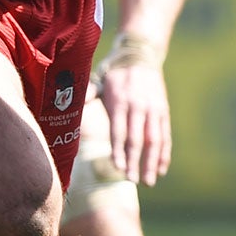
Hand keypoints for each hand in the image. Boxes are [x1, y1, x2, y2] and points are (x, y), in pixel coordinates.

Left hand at [97, 58, 172, 184]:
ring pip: (155, 140)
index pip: (120, 130)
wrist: (141, 54)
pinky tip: (162, 169)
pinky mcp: (163, 111)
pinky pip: (165, 135)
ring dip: (152, 162)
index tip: (118, 167)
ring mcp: (154, 109)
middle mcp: (139, 106)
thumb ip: (88, 94)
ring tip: (149, 181)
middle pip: (138, 138)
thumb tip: (70, 104)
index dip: (119, 150)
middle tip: (132, 180)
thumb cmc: (114, 72)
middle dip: (135, 161)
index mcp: (120, 100)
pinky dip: (165, 153)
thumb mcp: (99, 80)